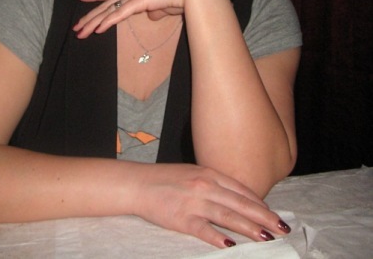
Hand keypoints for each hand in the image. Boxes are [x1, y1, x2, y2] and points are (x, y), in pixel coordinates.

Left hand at [73, 0, 218, 37]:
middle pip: (106, 4)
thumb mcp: (167, 5)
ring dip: (92, 22)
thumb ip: (158, 9)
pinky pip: (118, 14)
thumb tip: (152, 15)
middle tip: (76, 25)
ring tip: (79, 31)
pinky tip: (96, 30)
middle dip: (90, 15)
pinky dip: (106, 22)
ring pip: (108, 10)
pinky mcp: (139, 2)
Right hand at [134, 162, 289, 247]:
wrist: (139, 184)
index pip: (241, 190)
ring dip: (249, 228)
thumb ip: (215, 184)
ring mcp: (194, 203)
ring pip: (228, 216)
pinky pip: (205, 230)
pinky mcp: (182, 219)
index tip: (273, 214)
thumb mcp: (194, 174)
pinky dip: (219, 238)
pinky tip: (232, 246)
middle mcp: (205, 186)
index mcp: (209, 174)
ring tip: (266, 238)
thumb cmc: (167, 179)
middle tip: (282, 227)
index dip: (260, 203)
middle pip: (240, 203)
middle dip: (264, 217)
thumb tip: (237, 198)